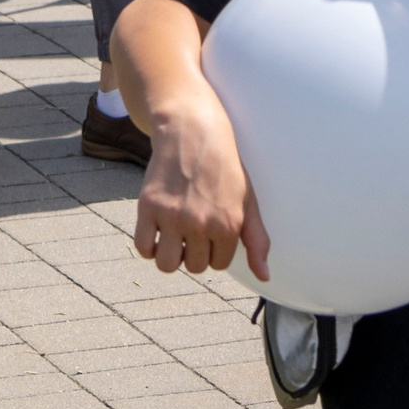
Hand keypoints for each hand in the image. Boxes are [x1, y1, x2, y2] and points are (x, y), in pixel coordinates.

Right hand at [131, 87, 268, 280]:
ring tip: (174, 233)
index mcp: (228, 225)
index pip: (218, 264)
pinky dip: (148, 247)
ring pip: (167, 265)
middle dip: (193, 251)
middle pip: (194, 267)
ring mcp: (173, 216)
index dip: (214, 247)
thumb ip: (257, 240)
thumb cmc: (223, 167)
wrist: (192, 130)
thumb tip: (264, 277)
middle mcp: (201, 224)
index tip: (212, 225)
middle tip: (193, 224)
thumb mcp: (248, 201)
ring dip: (170, 255)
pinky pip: (143, 249)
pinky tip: (156, 230)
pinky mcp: (148, 207)